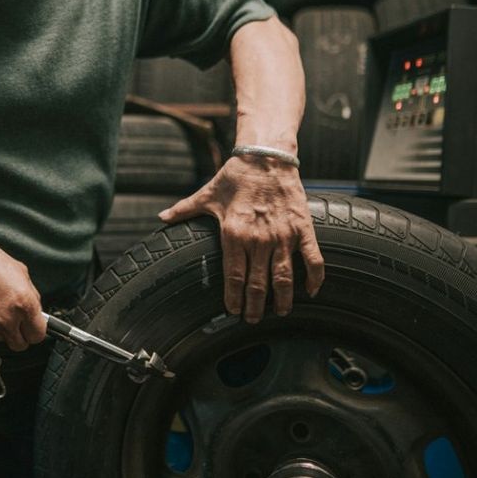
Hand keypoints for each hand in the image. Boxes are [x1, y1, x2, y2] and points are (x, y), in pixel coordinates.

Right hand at [0, 240, 46, 350]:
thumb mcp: (19, 270)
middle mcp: (8, 319)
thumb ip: (31, 294)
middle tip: (15, 322)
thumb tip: (34, 307)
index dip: (35, 330)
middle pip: (21, 345)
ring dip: (1, 329)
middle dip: (19, 335)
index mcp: (24, 304)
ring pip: (2, 339)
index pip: (38, 335)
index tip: (31, 326)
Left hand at [158, 155, 323, 322]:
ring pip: (284, 278)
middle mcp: (258, 240)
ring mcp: (283, 236)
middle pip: (258, 284)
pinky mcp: (303, 229)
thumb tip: (161, 218)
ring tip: (280, 312)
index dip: (234, 298)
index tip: (233, 311)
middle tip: (254, 319)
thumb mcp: (207, 195)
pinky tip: (311, 292)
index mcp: (234, 234)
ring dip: (282, 299)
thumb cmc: (235, 176)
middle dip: (255, 307)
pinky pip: (313, 260)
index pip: (233, 276)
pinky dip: (315, 278)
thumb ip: (184, 210)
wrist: (266, 157)